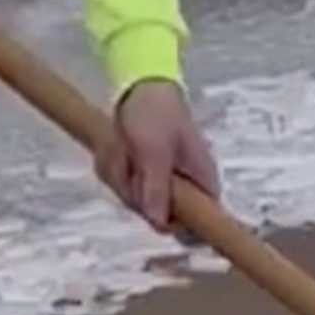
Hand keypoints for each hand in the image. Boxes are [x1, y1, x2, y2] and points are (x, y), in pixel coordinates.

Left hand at [95, 79, 219, 233]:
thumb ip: (156, 188)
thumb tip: (160, 225)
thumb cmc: (155, 112)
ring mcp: (161, 182)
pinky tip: (117, 145)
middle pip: (156, 216)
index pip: (200, 228)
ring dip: (119, 173)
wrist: (140, 82)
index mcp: (201, 185)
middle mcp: (184, 189)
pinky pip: (121, 184)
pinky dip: (112, 165)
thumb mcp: (153, 150)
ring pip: (133, 199)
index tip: (156, 213)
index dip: (180, 231)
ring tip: (123, 144)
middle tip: (130, 160)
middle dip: (134, 189)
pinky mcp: (141, 175)